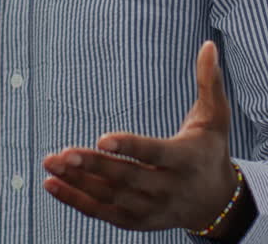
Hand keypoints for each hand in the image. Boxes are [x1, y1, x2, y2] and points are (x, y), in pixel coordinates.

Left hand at [42, 41, 252, 236]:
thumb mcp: (216, 117)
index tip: (101, 137)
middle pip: (127, 178)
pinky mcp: (136, 222)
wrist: (217, 202)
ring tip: (51, 163)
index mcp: (185, 160)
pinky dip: (77, 201)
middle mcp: (168, 189)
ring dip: (78, 183)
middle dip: (94, 166)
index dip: (129, 146)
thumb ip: (209, 82)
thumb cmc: (211, 149)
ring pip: (110, 198)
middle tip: (63, 152)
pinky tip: (52, 185)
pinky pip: (102, 213)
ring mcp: (151, 209)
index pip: (154, 154)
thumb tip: (208, 44)